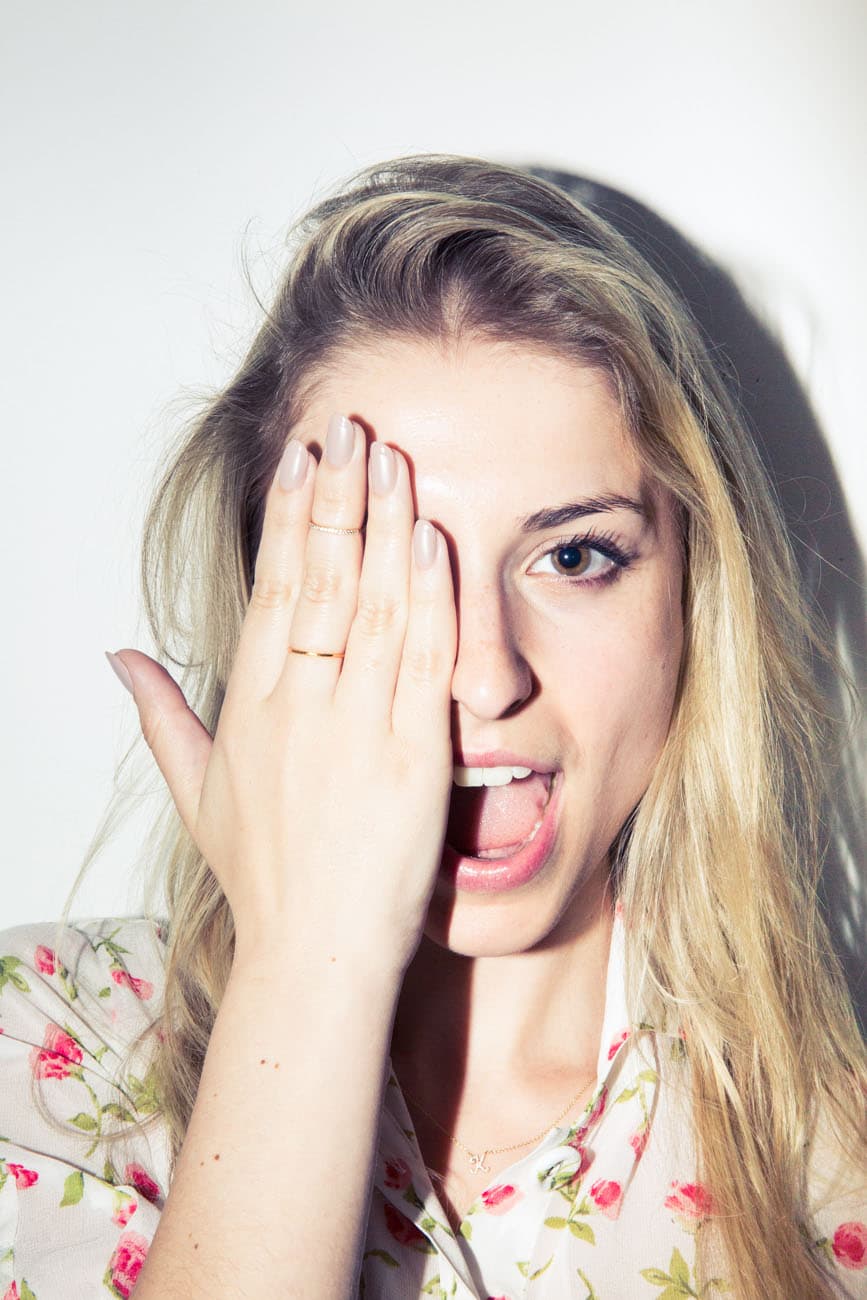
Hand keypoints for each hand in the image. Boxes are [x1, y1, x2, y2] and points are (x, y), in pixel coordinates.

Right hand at [111, 415, 456, 975]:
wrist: (317, 954)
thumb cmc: (264, 877)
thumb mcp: (196, 794)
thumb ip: (161, 716)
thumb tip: (118, 655)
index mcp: (251, 708)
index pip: (271, 591)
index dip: (289, 520)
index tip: (302, 461)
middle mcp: (301, 706)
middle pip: (320, 581)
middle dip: (336, 498)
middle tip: (351, 431)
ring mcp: (358, 728)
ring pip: (372, 606)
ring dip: (384, 528)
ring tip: (393, 461)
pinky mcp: (413, 757)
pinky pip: (421, 662)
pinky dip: (428, 599)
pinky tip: (431, 542)